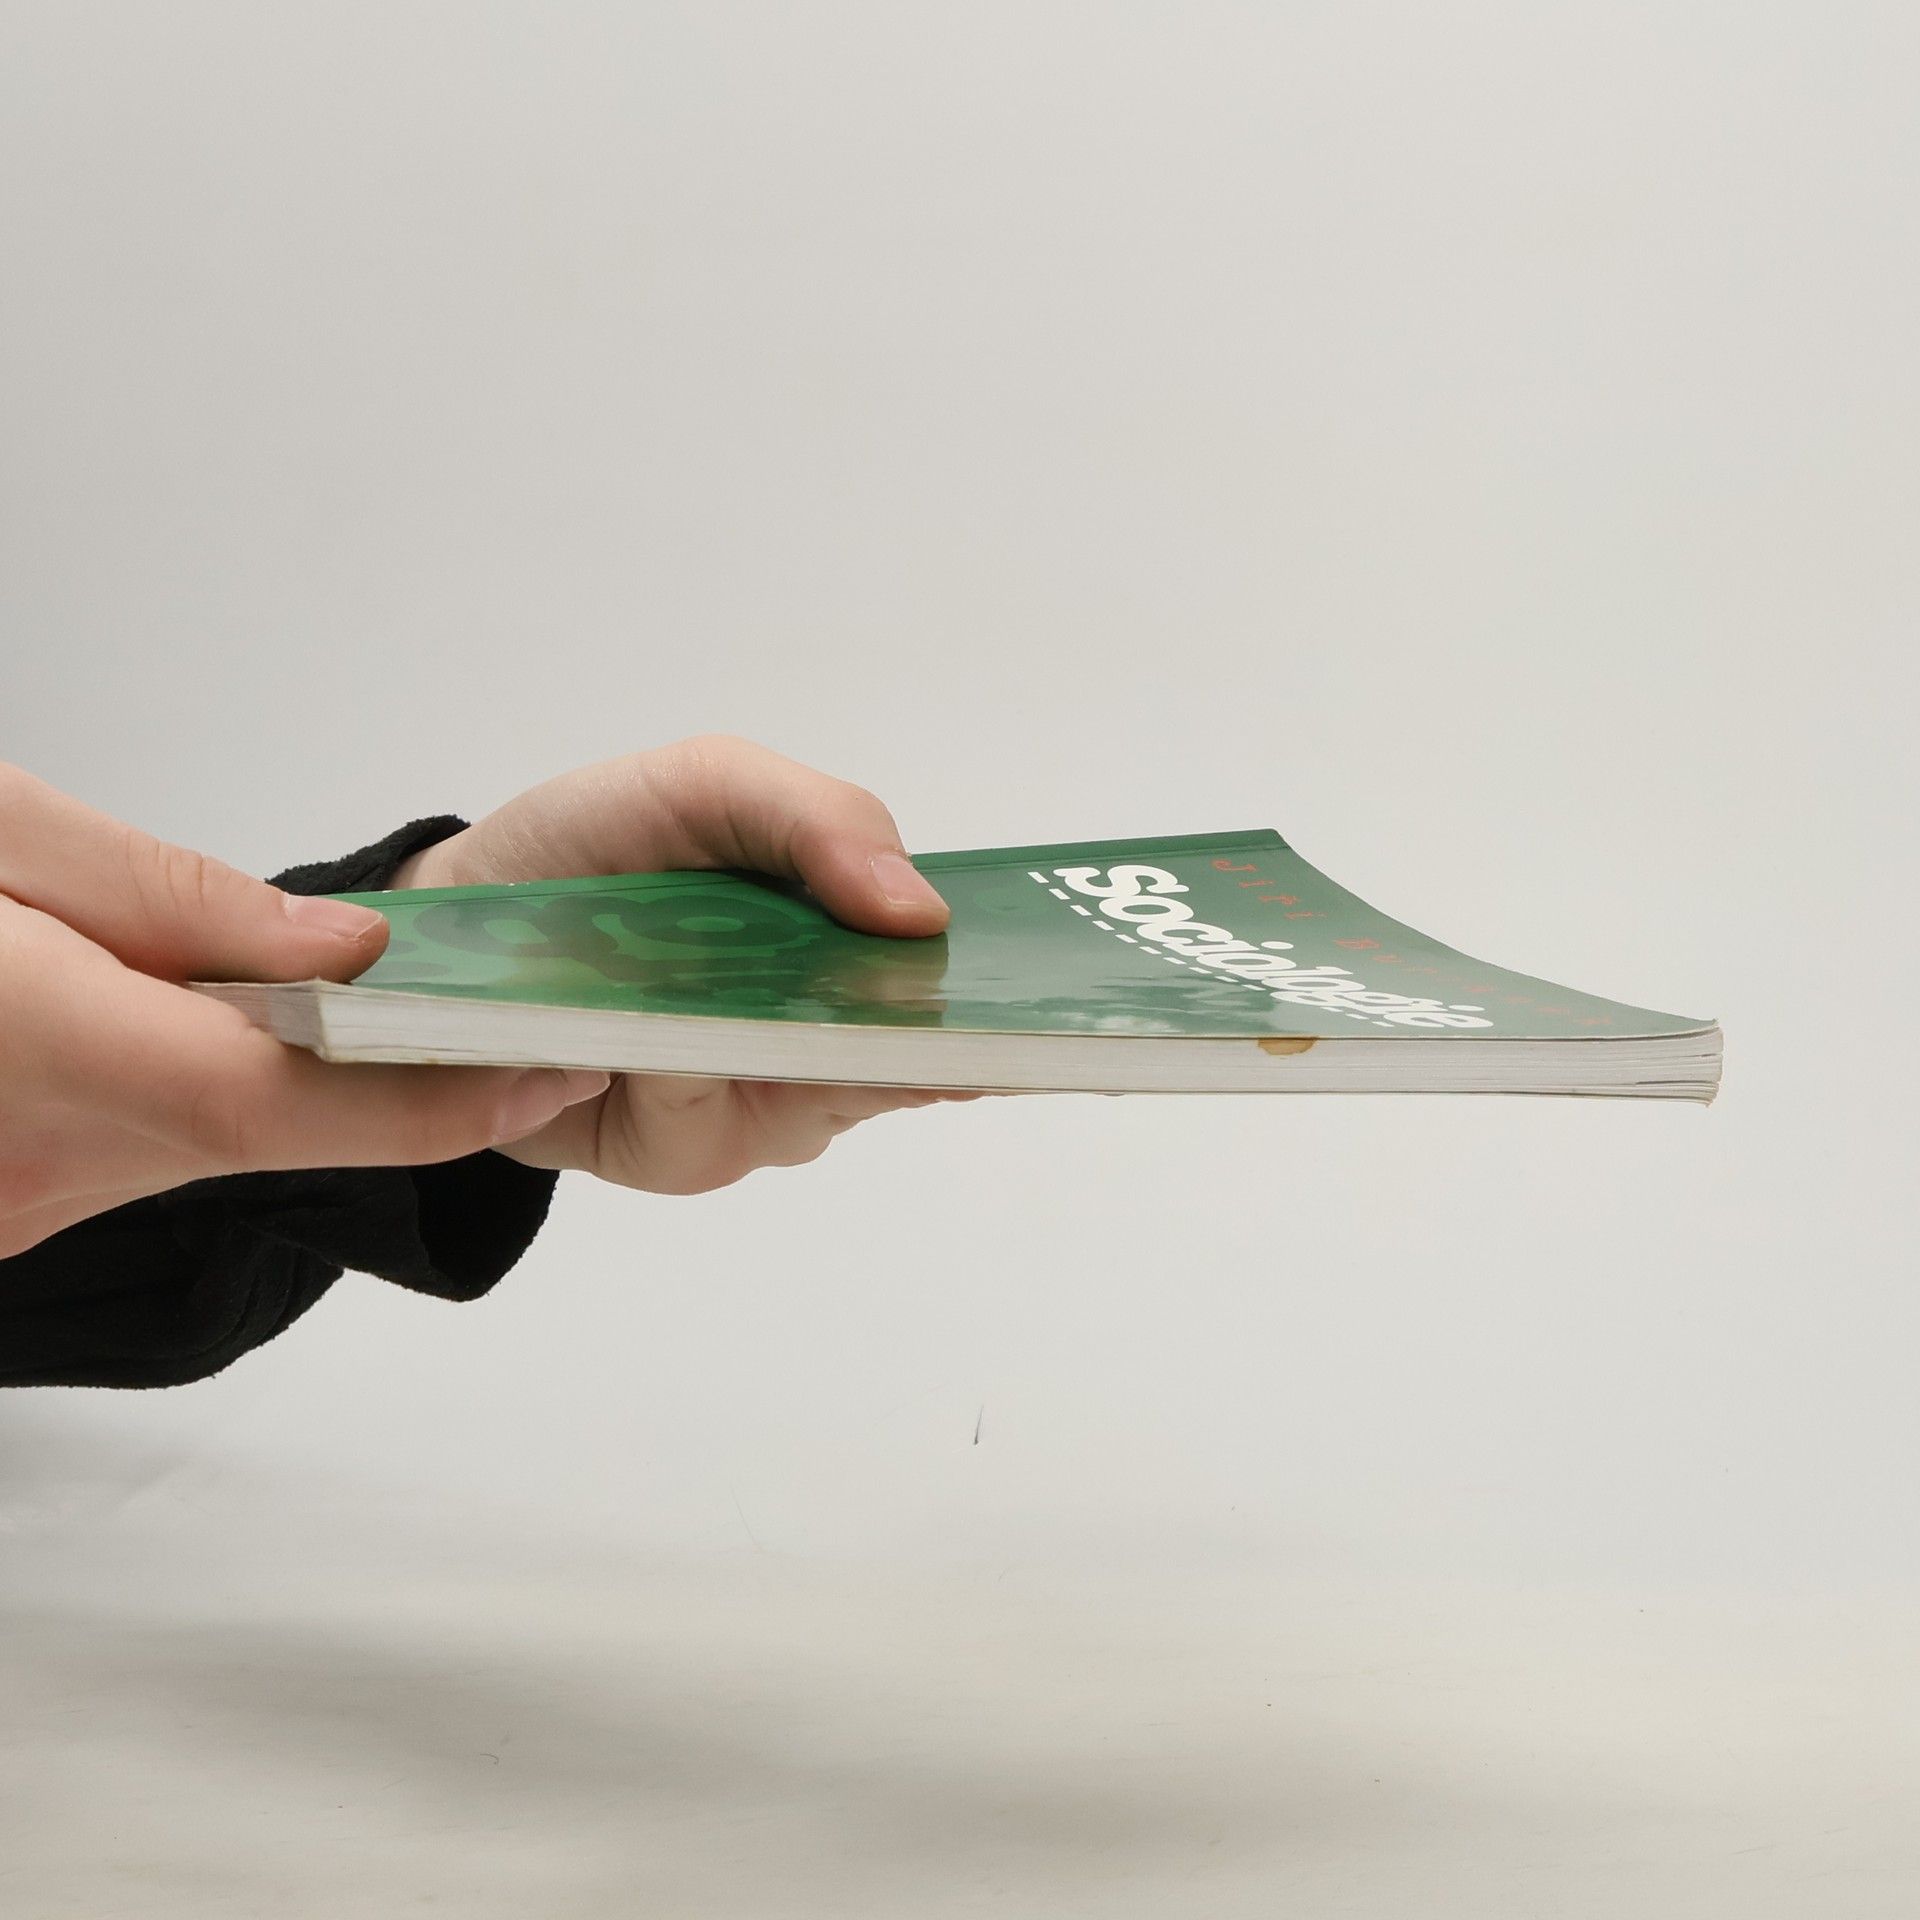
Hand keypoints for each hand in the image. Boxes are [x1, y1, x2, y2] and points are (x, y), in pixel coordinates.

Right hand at [0, 766, 609, 1258]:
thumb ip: (167, 893)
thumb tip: (343, 949)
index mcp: (36, 1052)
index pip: (279, 1103)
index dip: (430, 1097)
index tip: (550, 1072)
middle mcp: (38, 1165)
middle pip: (266, 1126)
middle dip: (388, 1073)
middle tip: (508, 1020)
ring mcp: (20, 1204)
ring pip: (216, 1142)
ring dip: (295, 1078)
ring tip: (357, 999)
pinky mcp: (15, 1205)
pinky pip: (158, 1150)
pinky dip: (216, 1093)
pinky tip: (231, 1026)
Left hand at [392, 735, 977, 1193]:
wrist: (455, 929)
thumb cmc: (598, 847)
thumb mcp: (705, 786)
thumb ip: (818, 820)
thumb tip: (919, 912)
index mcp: (853, 933)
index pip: (963, 966)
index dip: (1018, 981)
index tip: (1076, 989)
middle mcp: (831, 1027)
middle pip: (919, 1051)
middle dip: (935, 1034)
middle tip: (946, 1006)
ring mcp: (768, 1096)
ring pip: (817, 1094)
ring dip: (775, 1045)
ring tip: (725, 1001)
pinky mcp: (691, 1151)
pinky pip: (712, 1125)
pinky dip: (681, 1076)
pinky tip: (640, 1047)